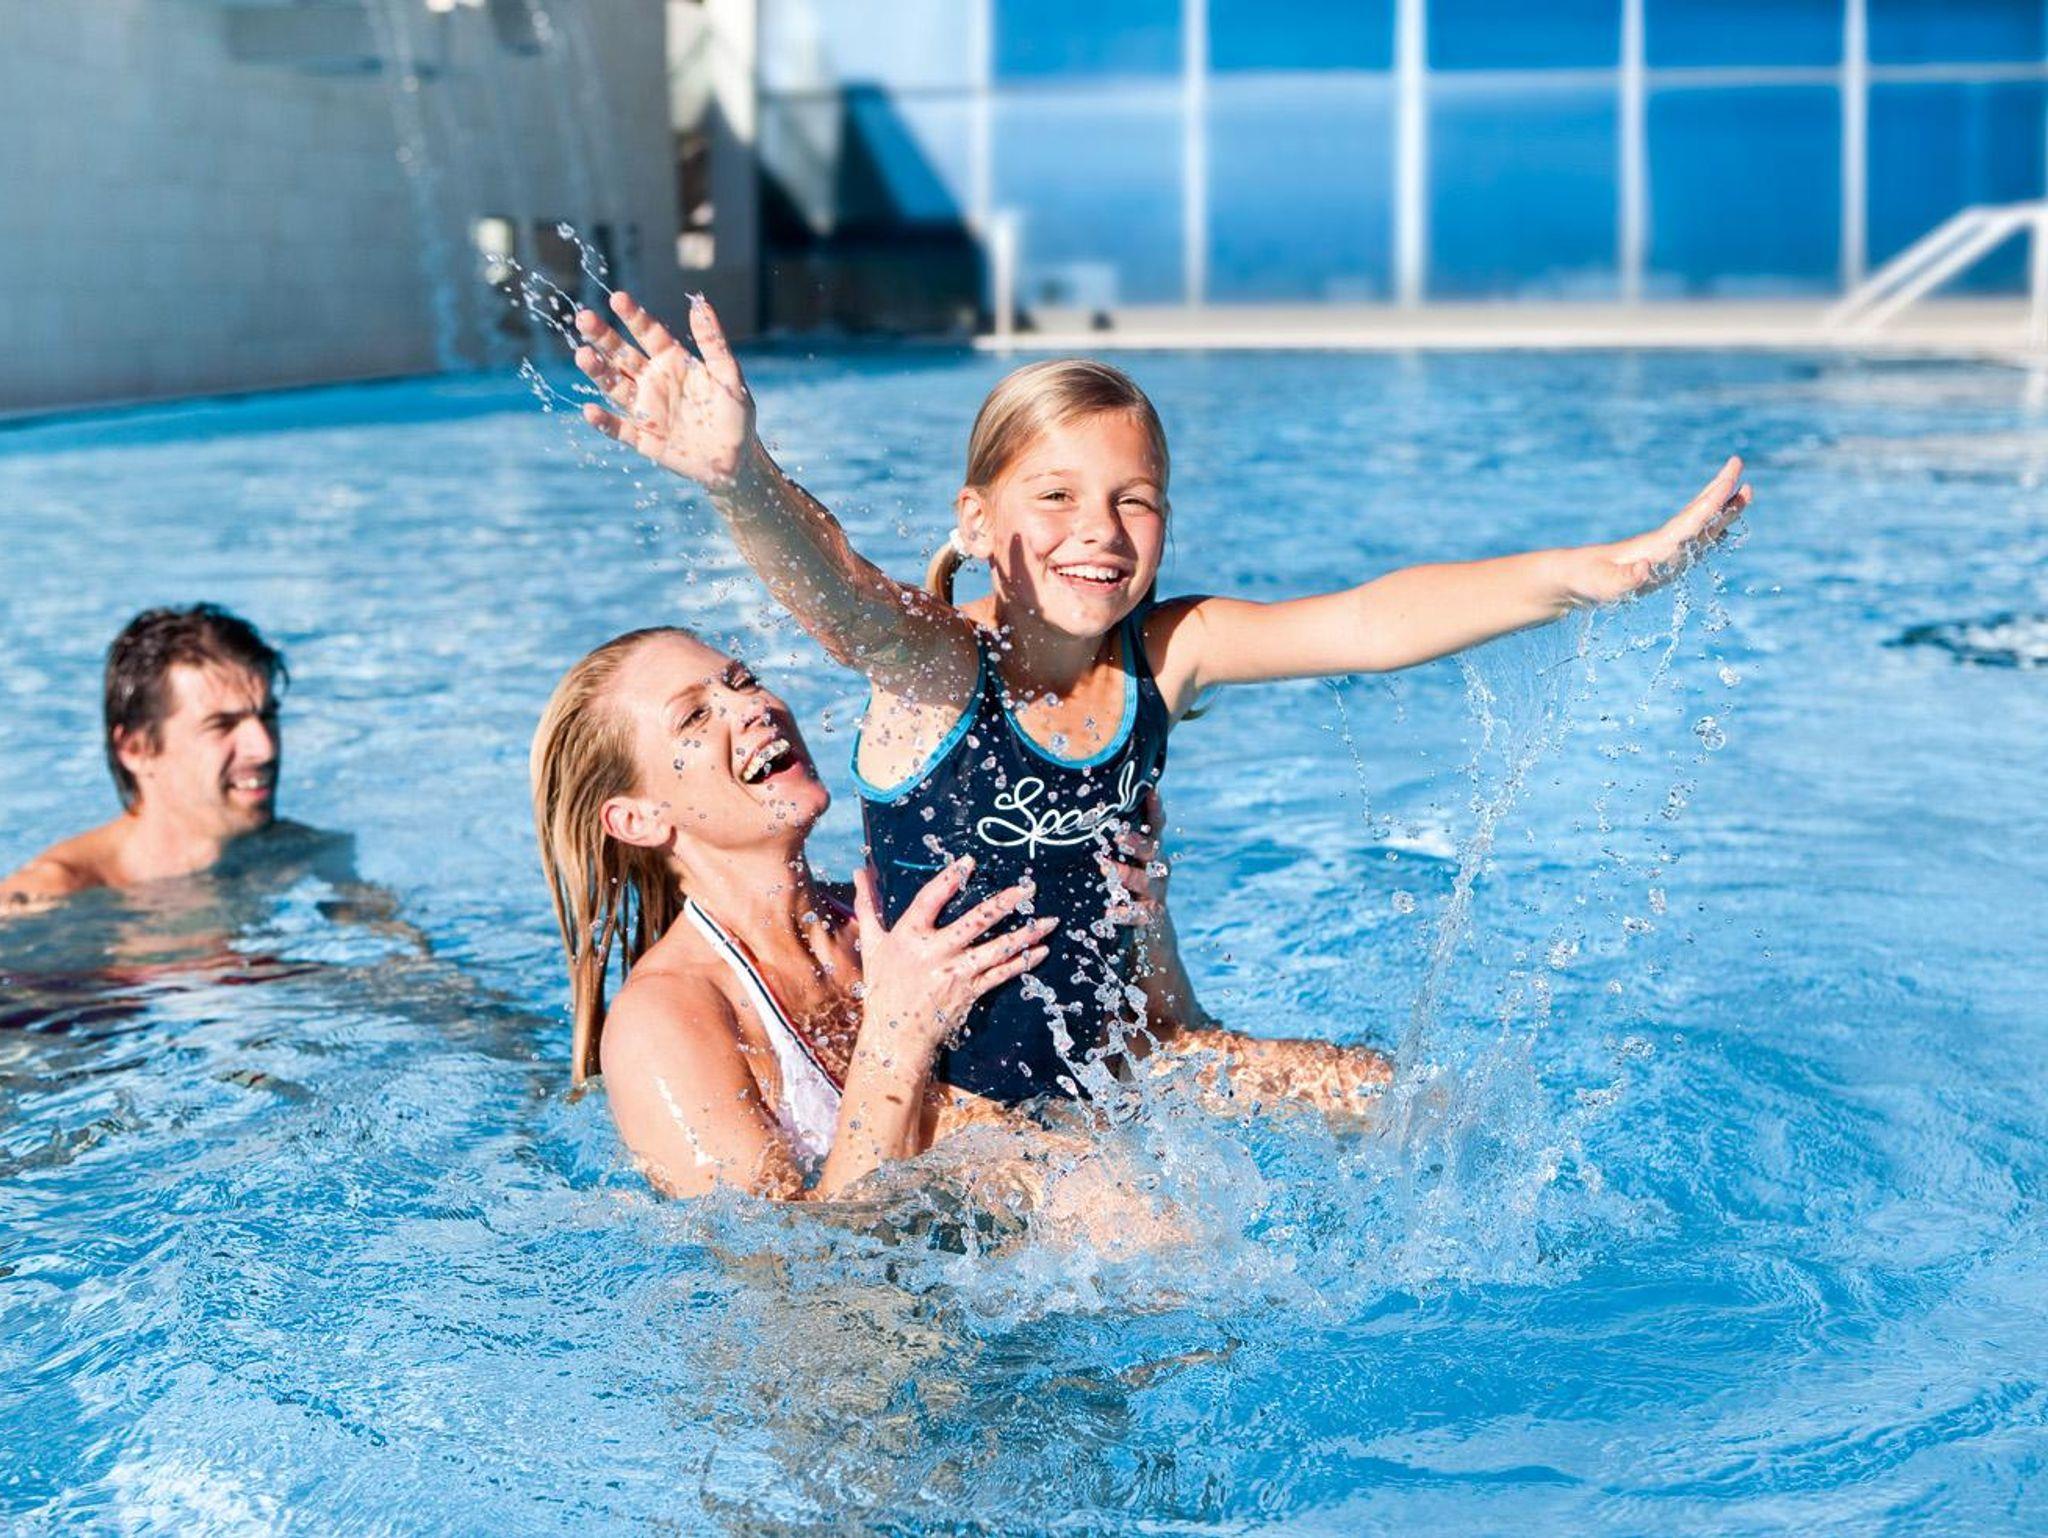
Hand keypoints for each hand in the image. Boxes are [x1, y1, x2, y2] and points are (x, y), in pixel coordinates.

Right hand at [573, 292, 756, 493]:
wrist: (737, 459)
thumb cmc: (735, 413)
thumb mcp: (729, 374)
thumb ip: (713, 341)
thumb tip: (700, 303)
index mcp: (672, 361)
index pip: (648, 333)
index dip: (633, 316)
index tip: (617, 297)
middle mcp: (653, 381)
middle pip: (622, 355)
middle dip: (602, 337)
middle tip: (584, 318)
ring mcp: (646, 409)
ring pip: (615, 386)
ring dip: (598, 372)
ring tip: (583, 355)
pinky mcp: (644, 439)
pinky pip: (620, 429)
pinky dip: (605, 422)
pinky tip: (590, 411)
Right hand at [852, 858, 1055, 1053]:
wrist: (895, 1036)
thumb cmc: (884, 987)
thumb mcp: (871, 944)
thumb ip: (867, 906)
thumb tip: (859, 872)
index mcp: (909, 936)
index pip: (931, 898)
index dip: (949, 879)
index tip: (968, 862)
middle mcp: (935, 952)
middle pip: (975, 921)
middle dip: (1005, 902)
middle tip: (1028, 887)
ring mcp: (956, 973)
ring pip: (997, 949)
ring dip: (1026, 934)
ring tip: (1049, 920)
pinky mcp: (970, 992)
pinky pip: (1001, 974)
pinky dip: (1023, 962)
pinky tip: (1041, 951)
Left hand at [1098, 787, 1169, 929]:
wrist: (1150, 931)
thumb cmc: (1127, 885)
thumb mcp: (1125, 861)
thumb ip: (1113, 841)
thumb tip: (1079, 811)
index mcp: (1151, 849)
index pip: (1156, 824)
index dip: (1155, 807)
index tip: (1150, 789)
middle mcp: (1158, 867)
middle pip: (1152, 849)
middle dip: (1137, 842)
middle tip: (1119, 835)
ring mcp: (1157, 892)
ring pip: (1145, 880)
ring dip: (1126, 874)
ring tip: (1107, 869)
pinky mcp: (1152, 917)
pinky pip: (1139, 914)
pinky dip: (1124, 913)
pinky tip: (1109, 913)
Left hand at [1570, 456, 1751, 604]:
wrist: (1569, 577)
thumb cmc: (1586, 582)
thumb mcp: (1605, 585)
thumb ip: (1625, 578)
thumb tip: (1646, 569)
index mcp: (1655, 547)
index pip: (1690, 521)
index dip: (1713, 503)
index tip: (1732, 481)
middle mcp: (1663, 544)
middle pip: (1697, 514)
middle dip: (1720, 492)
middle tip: (1738, 464)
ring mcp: (1663, 550)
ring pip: (1698, 524)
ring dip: (1720, 509)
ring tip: (1743, 493)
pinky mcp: (1660, 559)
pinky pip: (1693, 540)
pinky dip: (1710, 530)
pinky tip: (1721, 529)